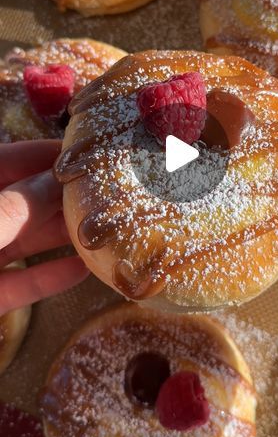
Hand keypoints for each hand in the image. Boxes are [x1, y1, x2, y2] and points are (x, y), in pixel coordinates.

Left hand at [0, 140, 88, 315]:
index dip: (47, 155)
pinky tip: (81, 270)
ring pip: (24, 242)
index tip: (87, 152)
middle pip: (24, 201)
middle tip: (108, 191)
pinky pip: (19, 284)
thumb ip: (16, 207)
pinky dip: (47, 278)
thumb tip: (57, 183)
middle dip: (63, 197)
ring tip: (105, 228)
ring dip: (62, 237)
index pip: (10, 160)